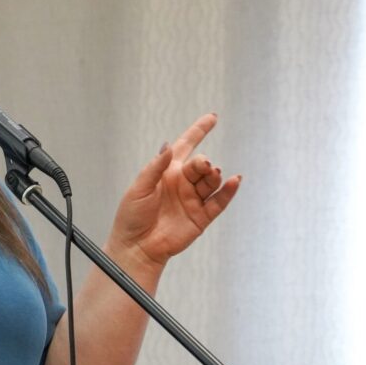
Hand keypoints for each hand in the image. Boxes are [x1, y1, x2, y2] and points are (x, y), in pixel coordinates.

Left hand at [109, 113, 240, 269]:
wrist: (136, 247)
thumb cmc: (132, 217)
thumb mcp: (138, 188)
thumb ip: (155, 167)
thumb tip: (167, 145)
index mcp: (166, 173)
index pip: (185, 146)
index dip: (198, 131)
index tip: (212, 118)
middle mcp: (182, 184)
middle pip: (200, 164)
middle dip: (203, 162)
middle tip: (202, 165)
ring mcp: (193, 200)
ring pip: (210, 181)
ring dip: (213, 174)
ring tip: (211, 172)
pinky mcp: (201, 217)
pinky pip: (219, 201)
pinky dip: (228, 191)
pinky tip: (233, 181)